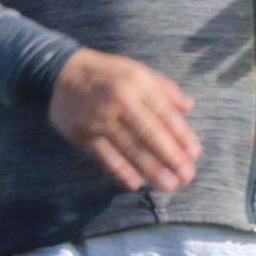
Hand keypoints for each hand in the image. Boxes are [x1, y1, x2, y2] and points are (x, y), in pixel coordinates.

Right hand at [48, 49, 198, 192]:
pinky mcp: (83, 134)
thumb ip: (165, 88)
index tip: (194, 154)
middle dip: (171, 158)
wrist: (61, 73)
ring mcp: (99, 119)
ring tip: (169, 185)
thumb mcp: (137, 71)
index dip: (181, 135)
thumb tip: (189, 106)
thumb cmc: (107, 73)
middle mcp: (119, 101)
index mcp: (136, 84)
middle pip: (150, 134)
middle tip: (187, 176)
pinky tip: (136, 183)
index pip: (164, 113)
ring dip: (152, 170)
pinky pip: (105, 157)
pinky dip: (121, 171)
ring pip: (130, 149)